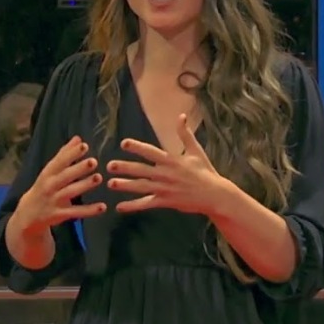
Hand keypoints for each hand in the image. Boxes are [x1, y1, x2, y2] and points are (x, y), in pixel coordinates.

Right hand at [11, 136, 104, 237]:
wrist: (28, 214)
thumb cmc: (43, 187)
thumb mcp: (49, 171)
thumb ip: (64, 155)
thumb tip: (78, 138)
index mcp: (47, 173)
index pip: (59, 162)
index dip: (71, 154)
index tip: (84, 146)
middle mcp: (50, 186)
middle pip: (65, 176)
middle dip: (79, 169)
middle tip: (94, 161)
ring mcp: (54, 201)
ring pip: (71, 192)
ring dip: (84, 185)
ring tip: (99, 178)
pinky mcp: (60, 215)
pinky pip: (76, 212)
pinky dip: (89, 210)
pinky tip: (103, 207)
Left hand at [108, 113, 227, 214]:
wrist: (214, 195)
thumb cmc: (205, 172)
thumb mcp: (196, 150)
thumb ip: (185, 134)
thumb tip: (181, 116)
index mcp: (172, 160)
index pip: (151, 152)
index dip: (137, 147)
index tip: (124, 144)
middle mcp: (166, 174)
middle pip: (141, 170)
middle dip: (124, 167)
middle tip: (109, 166)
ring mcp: (165, 189)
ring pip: (141, 186)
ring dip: (125, 185)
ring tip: (111, 183)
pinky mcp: (166, 201)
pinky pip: (146, 203)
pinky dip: (133, 206)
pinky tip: (120, 207)